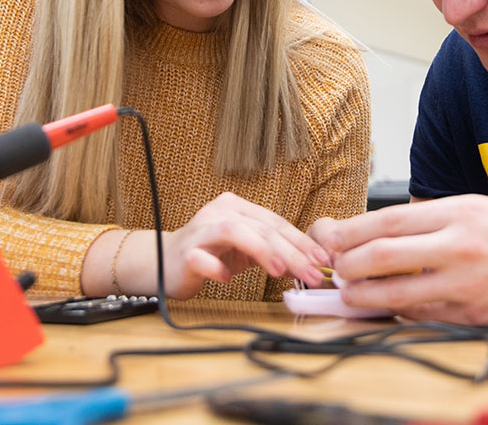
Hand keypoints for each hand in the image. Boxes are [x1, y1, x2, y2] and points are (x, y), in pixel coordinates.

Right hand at [161, 192, 330, 298]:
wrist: (164, 262)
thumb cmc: (211, 254)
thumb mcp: (248, 251)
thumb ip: (276, 253)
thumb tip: (312, 265)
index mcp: (238, 207)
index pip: (276, 222)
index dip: (302, 241)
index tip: (323, 260)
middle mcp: (220, 212)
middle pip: (262, 228)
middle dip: (291, 252)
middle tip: (312, 273)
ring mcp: (201, 230)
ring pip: (235, 231)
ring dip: (261, 250)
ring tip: (280, 271)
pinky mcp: (185, 252)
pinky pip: (201, 258)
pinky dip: (215, 267)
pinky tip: (226, 278)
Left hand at [313, 194, 487, 324]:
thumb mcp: (482, 211)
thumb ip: (435, 222)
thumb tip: (382, 233)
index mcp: (461, 211)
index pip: (388, 219)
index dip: (350, 231)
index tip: (330, 237)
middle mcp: (461, 244)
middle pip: (382, 255)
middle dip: (348, 265)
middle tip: (336, 269)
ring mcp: (467, 283)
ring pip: (395, 294)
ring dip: (363, 297)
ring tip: (351, 294)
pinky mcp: (473, 314)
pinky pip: (422, 316)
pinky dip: (399, 314)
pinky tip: (388, 310)